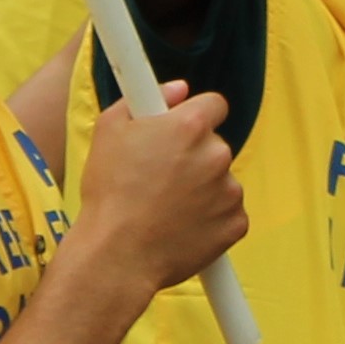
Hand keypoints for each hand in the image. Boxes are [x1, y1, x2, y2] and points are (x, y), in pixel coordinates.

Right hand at [71, 77, 248, 292]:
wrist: (117, 255)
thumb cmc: (109, 192)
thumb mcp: (109, 130)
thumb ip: (145, 97)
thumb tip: (179, 88)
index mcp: (190, 125)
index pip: (214, 104)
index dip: (196, 115)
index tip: (182, 130)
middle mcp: (217, 154)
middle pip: (214, 145)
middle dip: (193, 156)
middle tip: (162, 177)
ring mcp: (230, 192)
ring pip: (220, 181)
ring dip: (202, 189)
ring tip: (165, 208)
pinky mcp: (235, 224)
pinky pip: (227, 213)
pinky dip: (210, 219)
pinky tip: (180, 227)